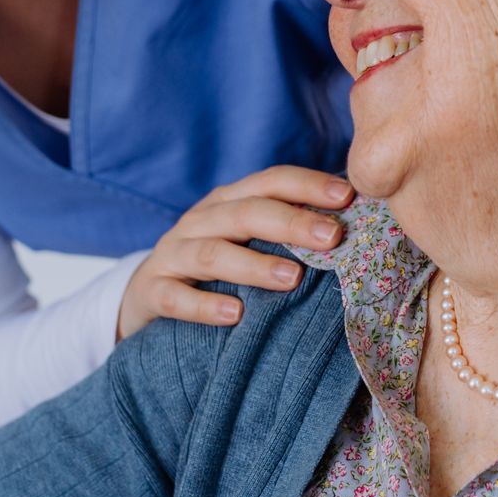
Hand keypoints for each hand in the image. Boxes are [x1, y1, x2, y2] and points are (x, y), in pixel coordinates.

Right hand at [117, 166, 351, 339]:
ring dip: (254, 265)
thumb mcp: (245, 240)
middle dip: (291, 222)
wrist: (144, 295)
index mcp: (229, 202)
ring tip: (292, 279)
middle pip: (246, 213)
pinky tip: (235, 315)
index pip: (270, 181)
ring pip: (213, 253)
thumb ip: (286, 232)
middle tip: (331, 238)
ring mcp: (173, 254)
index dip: (308, 185)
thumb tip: (353, 228)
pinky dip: (205, 305)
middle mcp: (200, 220)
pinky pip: (176, 297)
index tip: (348, 197)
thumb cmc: (214, 268)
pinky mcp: (152, 290)